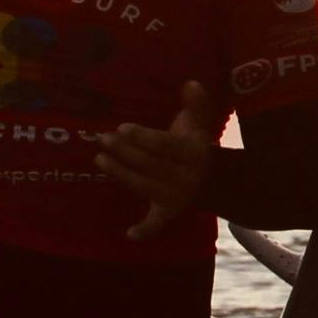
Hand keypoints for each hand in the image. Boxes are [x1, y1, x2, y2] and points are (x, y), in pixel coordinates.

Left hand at [97, 80, 216, 236]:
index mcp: (193, 153)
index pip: (165, 145)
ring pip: (144, 185)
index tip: (122, 127)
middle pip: (150, 164)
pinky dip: (146, 230)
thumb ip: (196, 103)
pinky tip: (129, 235)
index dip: (143, 137)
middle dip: (125, 152)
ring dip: (121, 174)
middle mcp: (185, 176)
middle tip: (102, 139)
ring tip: (99, 159)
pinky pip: (158, 223)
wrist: (218, 182)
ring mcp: (176, 196)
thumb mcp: (199, 123)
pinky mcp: (169, 212)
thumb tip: (190, 83)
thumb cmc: (198, 146)